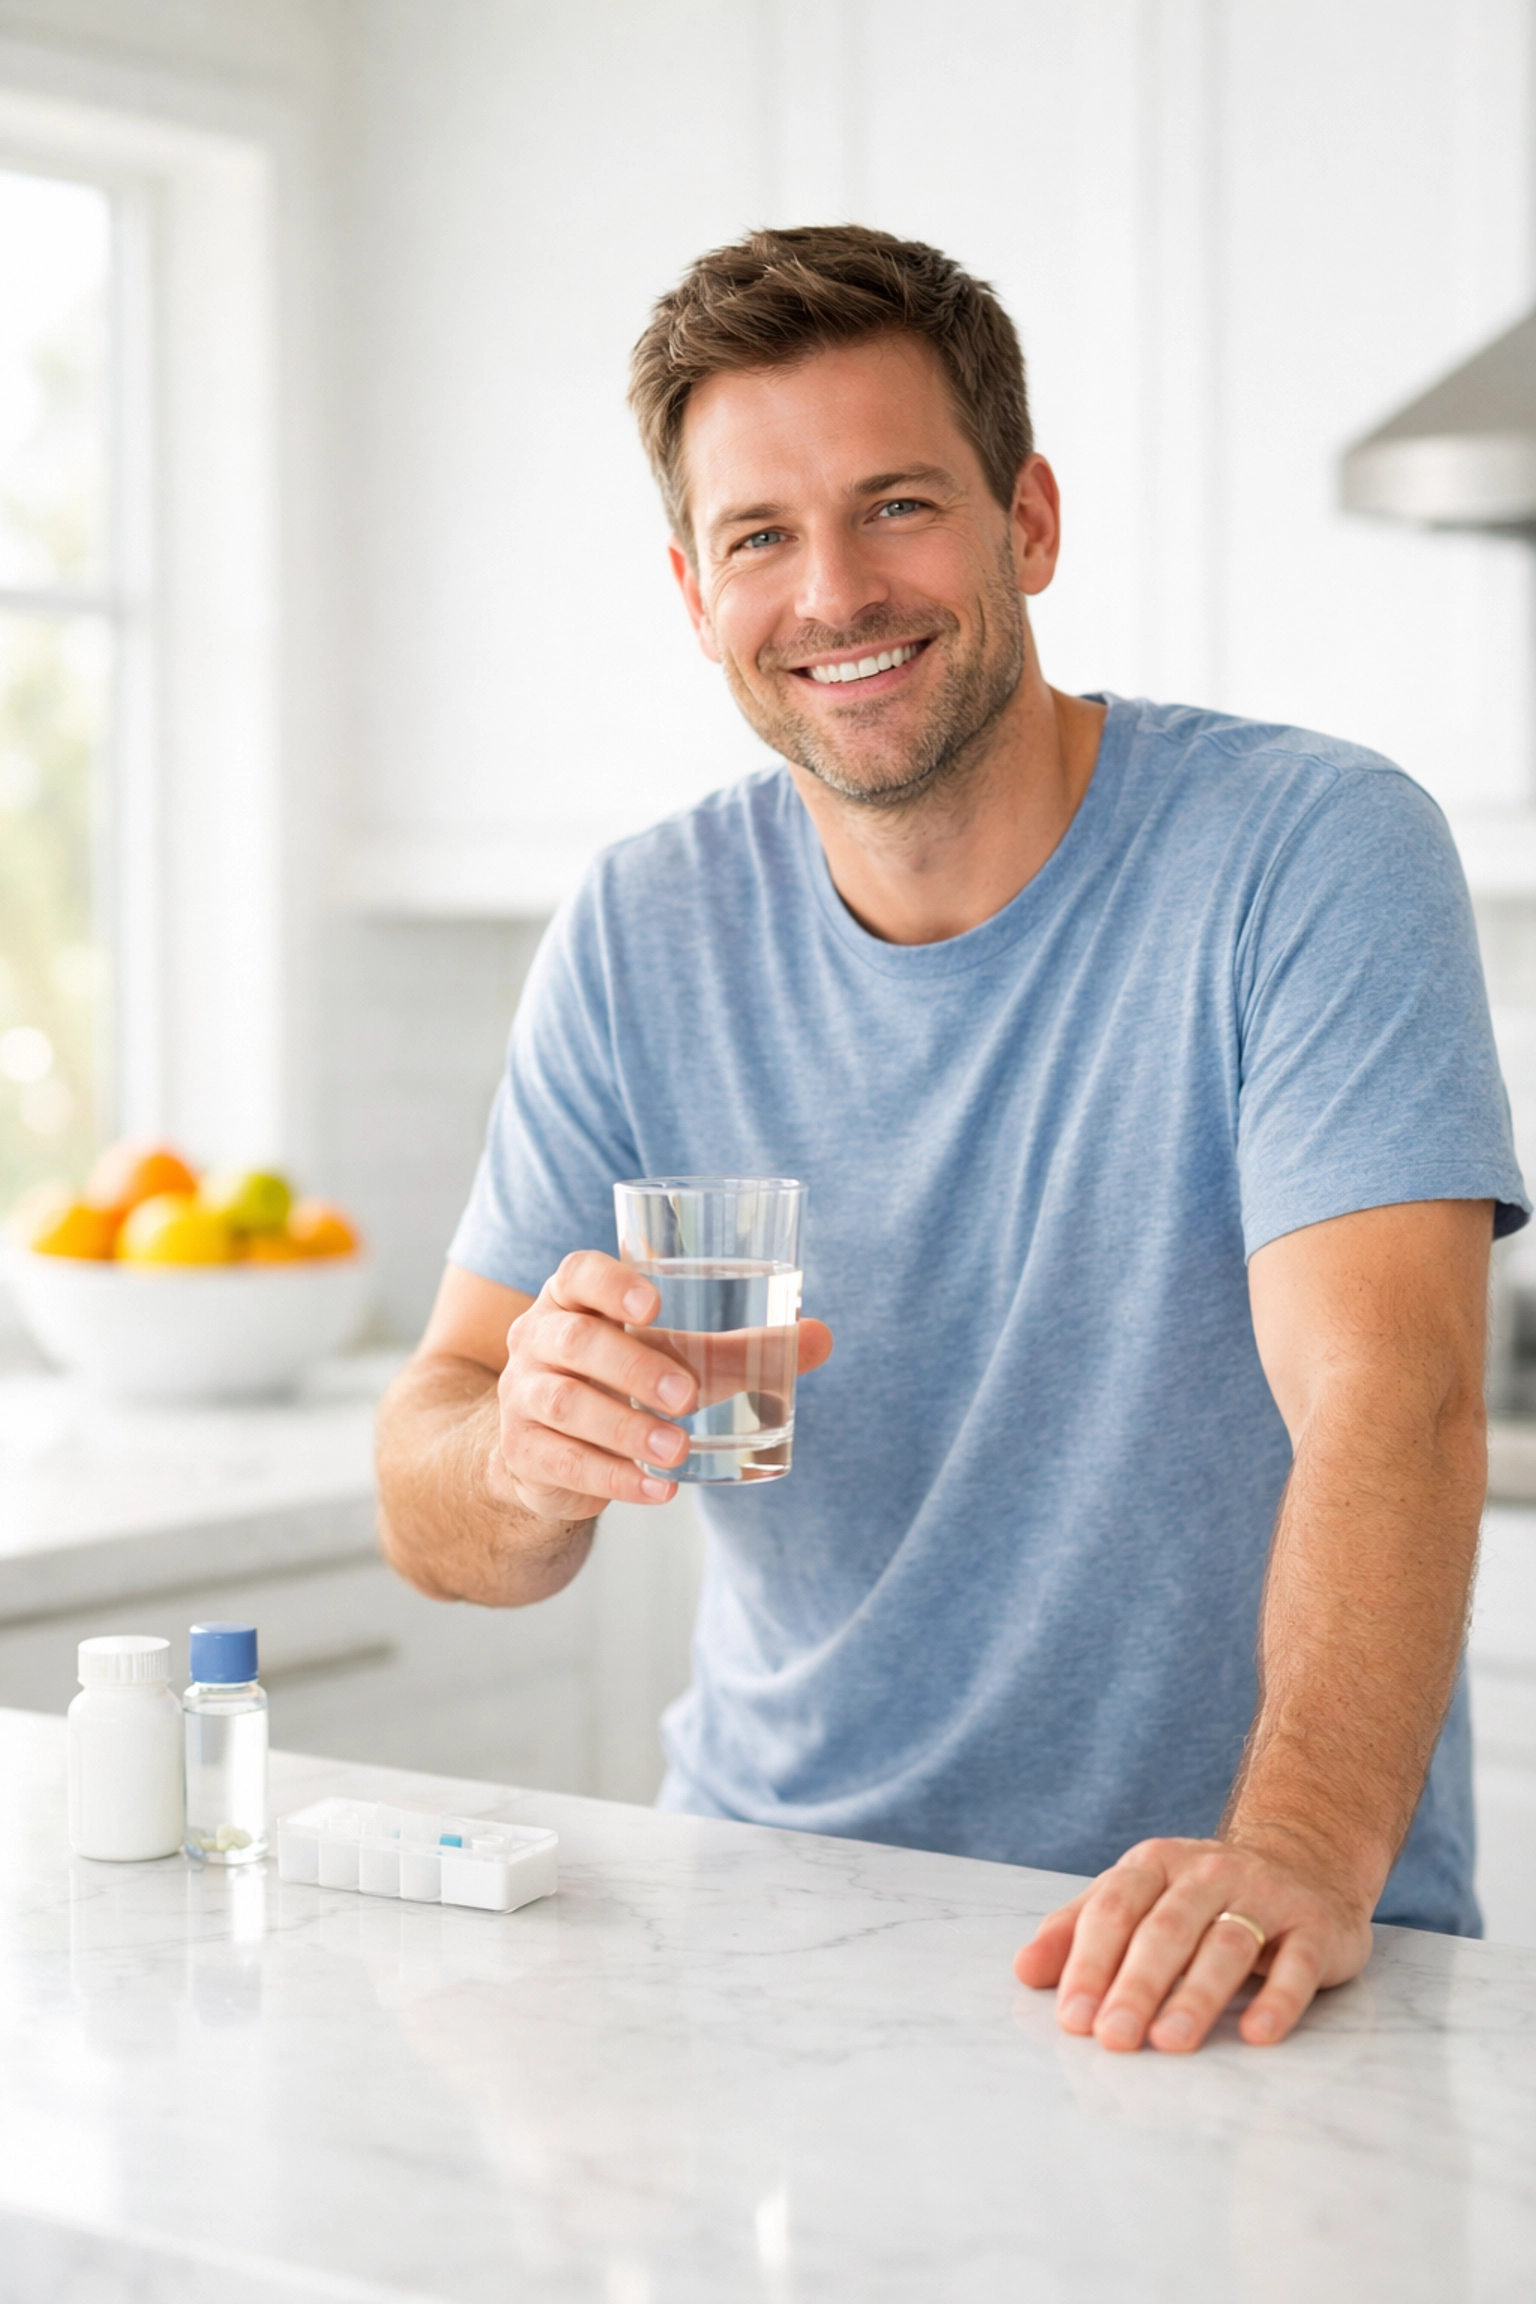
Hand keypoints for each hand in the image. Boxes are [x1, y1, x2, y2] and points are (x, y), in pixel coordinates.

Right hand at [494, 1249, 832, 1525]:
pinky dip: (614, 1478)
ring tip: (678, 1449)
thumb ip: (739, 1348)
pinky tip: (657, 1488)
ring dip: (625, 1428)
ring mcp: (521, 1396)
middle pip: (574, 1340)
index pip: (578, 1274)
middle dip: (632, 1366)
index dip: (611, 1284)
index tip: (655, 1308)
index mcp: (572, 1299)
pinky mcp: (523, 1451)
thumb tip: (821, 1337)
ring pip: (565, 1405)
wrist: (548, 1447)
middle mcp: (536, 1339)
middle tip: (688, 1395)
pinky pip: (563, 1462)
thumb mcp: (672, 1356)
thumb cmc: (621, 1380)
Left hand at [1013, 1835, 1375, 2052]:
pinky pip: (1297, 1964)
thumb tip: (1023, 1971)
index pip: (1114, 1910)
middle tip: (1113, 2038)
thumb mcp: (1137, 1898)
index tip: (1071, 2018)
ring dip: (1197, 1994)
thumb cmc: (1200, 1896)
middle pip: (1166, 1929)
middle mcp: (1208, 1874)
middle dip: (1136, 1984)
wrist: (1304, 1862)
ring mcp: (1265, 1897)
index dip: (1090, 1962)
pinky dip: (1278, 1998)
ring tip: (1170, 2041)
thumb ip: (1079, 1930)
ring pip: (1227, 1944)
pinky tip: (1257, 2033)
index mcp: (1155, 1865)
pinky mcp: (1315, 1928)